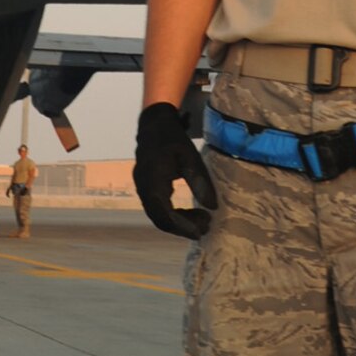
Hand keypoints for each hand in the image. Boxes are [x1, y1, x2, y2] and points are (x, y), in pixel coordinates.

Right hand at [134, 102, 218, 238]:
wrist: (154, 124)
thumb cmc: (173, 139)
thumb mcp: (190, 158)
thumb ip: (200, 183)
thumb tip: (212, 207)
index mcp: (152, 182)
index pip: (165, 214)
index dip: (183, 227)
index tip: (201, 232)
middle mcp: (143, 188)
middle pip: (160, 219)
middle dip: (182, 227)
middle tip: (205, 227)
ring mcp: (142, 188)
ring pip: (158, 215)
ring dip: (179, 221)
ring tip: (202, 219)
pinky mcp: (146, 187)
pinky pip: (158, 208)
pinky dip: (174, 213)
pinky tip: (190, 211)